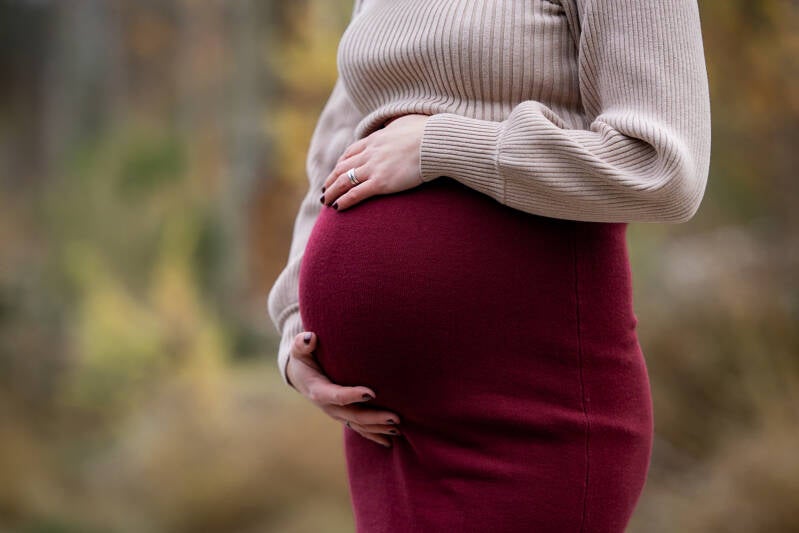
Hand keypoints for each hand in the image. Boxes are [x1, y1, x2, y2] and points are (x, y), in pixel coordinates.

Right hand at [287, 331, 402, 447]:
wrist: (300, 376)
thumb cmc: (304, 358)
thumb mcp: (299, 350)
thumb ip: (302, 344)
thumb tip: (310, 338)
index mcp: (318, 390)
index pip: (335, 395)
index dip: (352, 395)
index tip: (371, 393)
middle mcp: (328, 406)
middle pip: (353, 415)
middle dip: (374, 418)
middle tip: (395, 418)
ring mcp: (337, 413)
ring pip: (358, 425)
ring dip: (378, 429)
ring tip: (398, 429)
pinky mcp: (344, 416)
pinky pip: (359, 429)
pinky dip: (374, 435)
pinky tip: (390, 441)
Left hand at [319, 114, 430, 210]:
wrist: (434, 142)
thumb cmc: (429, 133)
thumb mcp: (408, 123)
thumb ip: (400, 126)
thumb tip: (401, 124)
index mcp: (376, 139)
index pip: (352, 151)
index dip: (342, 163)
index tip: (337, 170)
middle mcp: (370, 153)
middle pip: (343, 167)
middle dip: (331, 179)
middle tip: (325, 189)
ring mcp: (374, 168)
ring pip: (345, 181)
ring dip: (332, 192)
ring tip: (325, 201)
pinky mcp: (381, 182)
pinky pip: (356, 193)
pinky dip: (344, 201)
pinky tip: (337, 207)